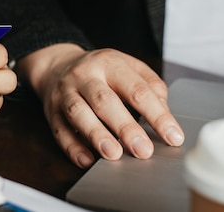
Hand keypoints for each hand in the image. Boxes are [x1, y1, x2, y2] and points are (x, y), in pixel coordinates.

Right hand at [18, 44, 184, 167]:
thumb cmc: (99, 71)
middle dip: (125, 127)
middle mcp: (84, 76)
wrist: (56, 65)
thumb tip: (163, 111)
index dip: (157, 114)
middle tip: (143, 150)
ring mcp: (64, 93)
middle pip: (104, 100)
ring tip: (114, 154)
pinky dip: (72, 147)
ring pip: (78, 112)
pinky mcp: (51, 111)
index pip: (136, 90)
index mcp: (109, 63)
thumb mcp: (127, 66)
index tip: (173, 136)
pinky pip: (59, 130)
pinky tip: (86, 160)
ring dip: (96, 134)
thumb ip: (150, 85)